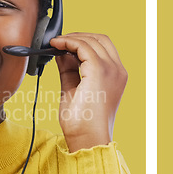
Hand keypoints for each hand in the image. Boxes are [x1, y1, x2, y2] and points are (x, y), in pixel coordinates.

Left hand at [49, 33, 127, 152]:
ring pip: (92, 40)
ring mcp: (111, 70)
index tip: (64, 44)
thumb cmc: (81, 121)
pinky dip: (69, 42)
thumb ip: (69, 69)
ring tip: (55, 43)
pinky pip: (84, 46)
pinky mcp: (99, 71)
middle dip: (78, 36)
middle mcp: (117, 70)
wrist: (86, 137)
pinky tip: (56, 45)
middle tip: (58, 41)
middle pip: (100, 39)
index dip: (83, 41)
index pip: (102, 47)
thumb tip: (61, 53)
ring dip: (71, 38)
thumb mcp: (73, 88)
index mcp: (115, 76)